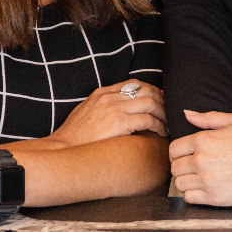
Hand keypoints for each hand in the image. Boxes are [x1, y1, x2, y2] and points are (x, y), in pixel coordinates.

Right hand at [51, 80, 165, 146]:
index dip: (151, 90)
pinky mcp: (120, 122)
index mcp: (102, 92)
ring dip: (163, 113)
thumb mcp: (86, 112)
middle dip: (162, 100)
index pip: (134, 83)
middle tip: (169, 112)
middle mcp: (110, 97)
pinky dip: (159, 126)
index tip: (159, 100)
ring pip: (151, 103)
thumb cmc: (74, 136)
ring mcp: (115, 108)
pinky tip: (161, 133)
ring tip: (167, 124)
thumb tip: (119, 110)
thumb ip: (102, 106)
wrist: (63, 148)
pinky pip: (148, 120)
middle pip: (146, 90)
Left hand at [168, 111, 231, 205]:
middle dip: (182, 167)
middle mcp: (201, 160)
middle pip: (175, 168)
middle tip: (196, 168)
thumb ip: (209, 118)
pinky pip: (190, 198)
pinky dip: (193, 194)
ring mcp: (207, 180)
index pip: (174, 149)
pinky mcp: (215, 198)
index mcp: (204, 140)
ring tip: (201, 179)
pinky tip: (205, 189)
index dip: (179, 153)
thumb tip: (187, 114)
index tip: (187, 156)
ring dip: (187, 181)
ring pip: (180, 184)